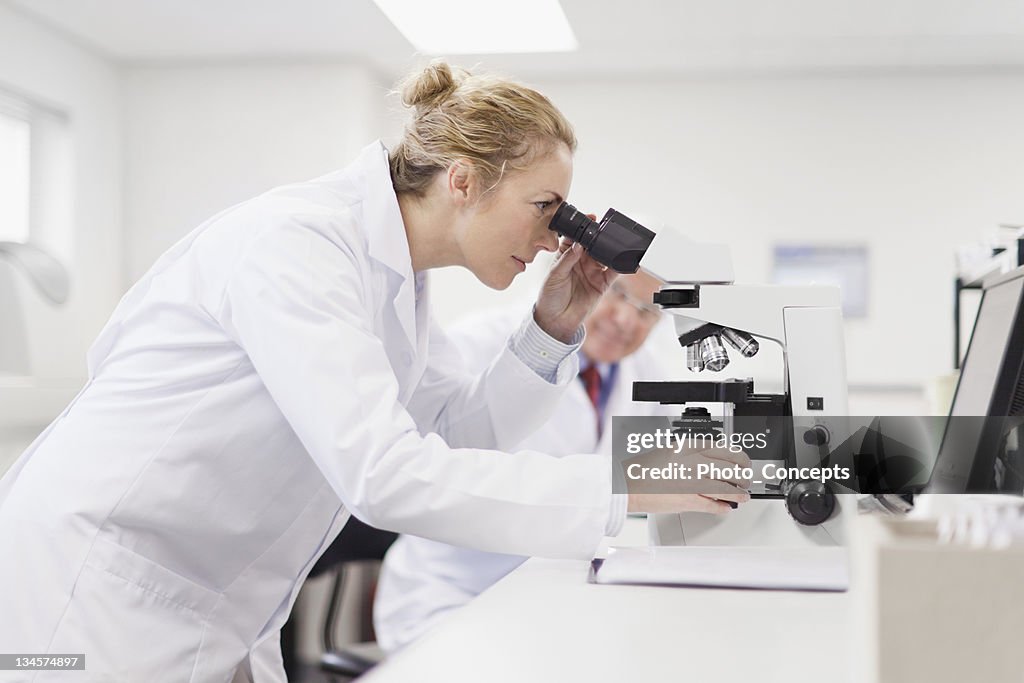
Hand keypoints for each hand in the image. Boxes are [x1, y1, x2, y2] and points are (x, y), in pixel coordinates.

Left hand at [533, 215, 618, 342]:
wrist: (556, 320)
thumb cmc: (550, 296)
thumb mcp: (555, 275)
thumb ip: (567, 259)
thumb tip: (579, 244)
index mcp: (566, 255)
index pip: (577, 236)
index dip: (584, 227)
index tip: (591, 219)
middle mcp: (581, 261)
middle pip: (594, 243)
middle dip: (600, 235)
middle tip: (606, 229)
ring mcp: (593, 271)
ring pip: (605, 255)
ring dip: (611, 248)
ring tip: (616, 242)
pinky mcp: (602, 283)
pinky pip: (614, 271)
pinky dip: (621, 265)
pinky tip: (625, 259)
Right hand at [623, 446, 751, 514]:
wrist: (626, 487)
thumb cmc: (642, 470)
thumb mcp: (668, 450)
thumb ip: (690, 453)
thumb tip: (710, 460)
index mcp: (689, 447)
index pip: (726, 450)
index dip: (739, 458)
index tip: (742, 462)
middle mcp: (695, 462)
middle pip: (732, 469)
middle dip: (743, 476)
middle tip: (745, 480)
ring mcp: (694, 482)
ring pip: (728, 488)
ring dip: (739, 493)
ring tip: (742, 496)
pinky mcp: (690, 500)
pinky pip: (715, 505)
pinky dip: (723, 507)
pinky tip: (726, 507)